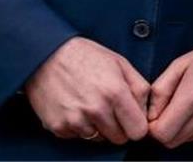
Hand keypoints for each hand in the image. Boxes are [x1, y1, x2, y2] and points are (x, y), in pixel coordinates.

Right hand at [24, 36, 149, 144]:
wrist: (46, 54)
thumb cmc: (85, 56)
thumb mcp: (120, 63)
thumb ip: (139, 88)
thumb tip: (146, 111)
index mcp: (115, 92)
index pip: (138, 131)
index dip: (136, 125)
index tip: (131, 118)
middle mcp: (96, 109)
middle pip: (119, 139)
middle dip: (118, 127)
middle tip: (109, 108)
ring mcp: (76, 120)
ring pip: (99, 139)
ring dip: (98, 127)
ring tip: (90, 104)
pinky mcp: (58, 127)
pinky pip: (78, 137)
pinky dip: (79, 126)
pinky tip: (76, 107)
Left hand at [146, 39, 192, 147]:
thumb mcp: (179, 65)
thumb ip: (159, 91)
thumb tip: (150, 115)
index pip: (162, 133)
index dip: (153, 126)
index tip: (156, 115)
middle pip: (172, 141)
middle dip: (166, 129)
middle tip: (170, 110)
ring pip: (187, 140)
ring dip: (182, 128)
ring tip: (190, 105)